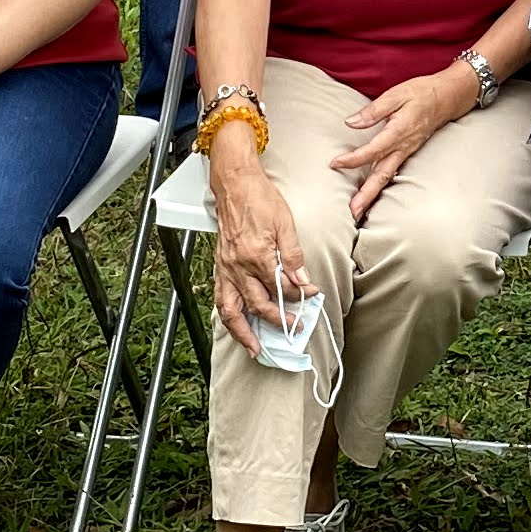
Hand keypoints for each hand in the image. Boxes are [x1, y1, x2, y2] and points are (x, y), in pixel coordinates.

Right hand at [206, 136, 310, 350]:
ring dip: (241, 332)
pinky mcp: (219, 264)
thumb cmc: (259, 198)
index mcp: (257, 255)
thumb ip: (293, 255)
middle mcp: (238, 266)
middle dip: (276, 320)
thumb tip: (304, 280)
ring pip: (230, 308)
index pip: (280, 287)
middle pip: (257, 304)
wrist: (234, 183)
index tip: (311, 297)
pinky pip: (220, 296)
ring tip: (253, 348)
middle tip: (292, 330)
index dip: (298, 295)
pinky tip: (236, 322)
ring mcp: (225, 267)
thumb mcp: (285, 222)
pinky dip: (228, 314)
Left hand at [331, 63, 481, 220]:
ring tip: (358, 211)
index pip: (373, 150)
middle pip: (382, 175)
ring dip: (373, 195)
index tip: (335, 164)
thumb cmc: (421, 93)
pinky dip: (381, 186)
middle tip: (352, 211)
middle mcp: (403, 147)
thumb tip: (351, 122)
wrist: (448, 97)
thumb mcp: (395, 95)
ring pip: (387, 178)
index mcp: (398, 131)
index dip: (353, 159)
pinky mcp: (407, 152)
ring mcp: (406, 152)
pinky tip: (372, 194)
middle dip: (367, 194)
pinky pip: (393, 173)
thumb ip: (373, 111)